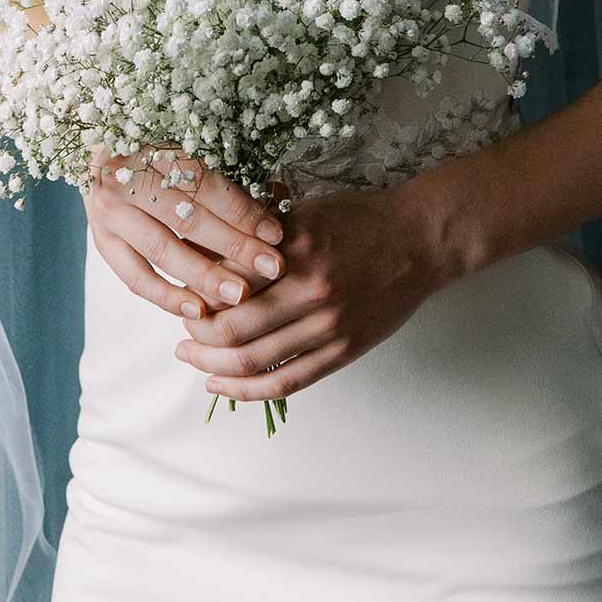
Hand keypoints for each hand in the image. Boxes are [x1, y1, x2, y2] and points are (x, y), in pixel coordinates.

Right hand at [83, 144, 287, 323]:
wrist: (99, 148)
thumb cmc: (156, 145)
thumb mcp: (189, 146)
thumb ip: (228, 175)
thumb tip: (278, 200)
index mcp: (152, 147)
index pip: (206, 186)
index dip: (242, 211)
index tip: (275, 233)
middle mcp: (126, 180)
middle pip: (187, 219)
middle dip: (234, 246)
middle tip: (271, 267)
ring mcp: (110, 213)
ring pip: (162, 250)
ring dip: (203, 276)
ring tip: (239, 295)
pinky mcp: (102, 241)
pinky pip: (135, 276)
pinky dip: (166, 296)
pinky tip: (197, 310)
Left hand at [171, 181, 445, 401]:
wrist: (420, 241)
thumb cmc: (362, 218)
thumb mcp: (308, 210)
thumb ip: (264, 231)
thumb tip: (211, 250)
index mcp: (297, 248)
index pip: (228, 278)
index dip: (196, 290)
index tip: (180, 292)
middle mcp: (310, 289)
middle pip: (232, 327)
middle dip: (197, 335)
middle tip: (181, 332)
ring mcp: (328, 325)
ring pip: (253, 361)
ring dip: (213, 367)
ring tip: (192, 360)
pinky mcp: (343, 350)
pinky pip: (286, 382)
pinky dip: (248, 391)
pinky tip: (222, 387)